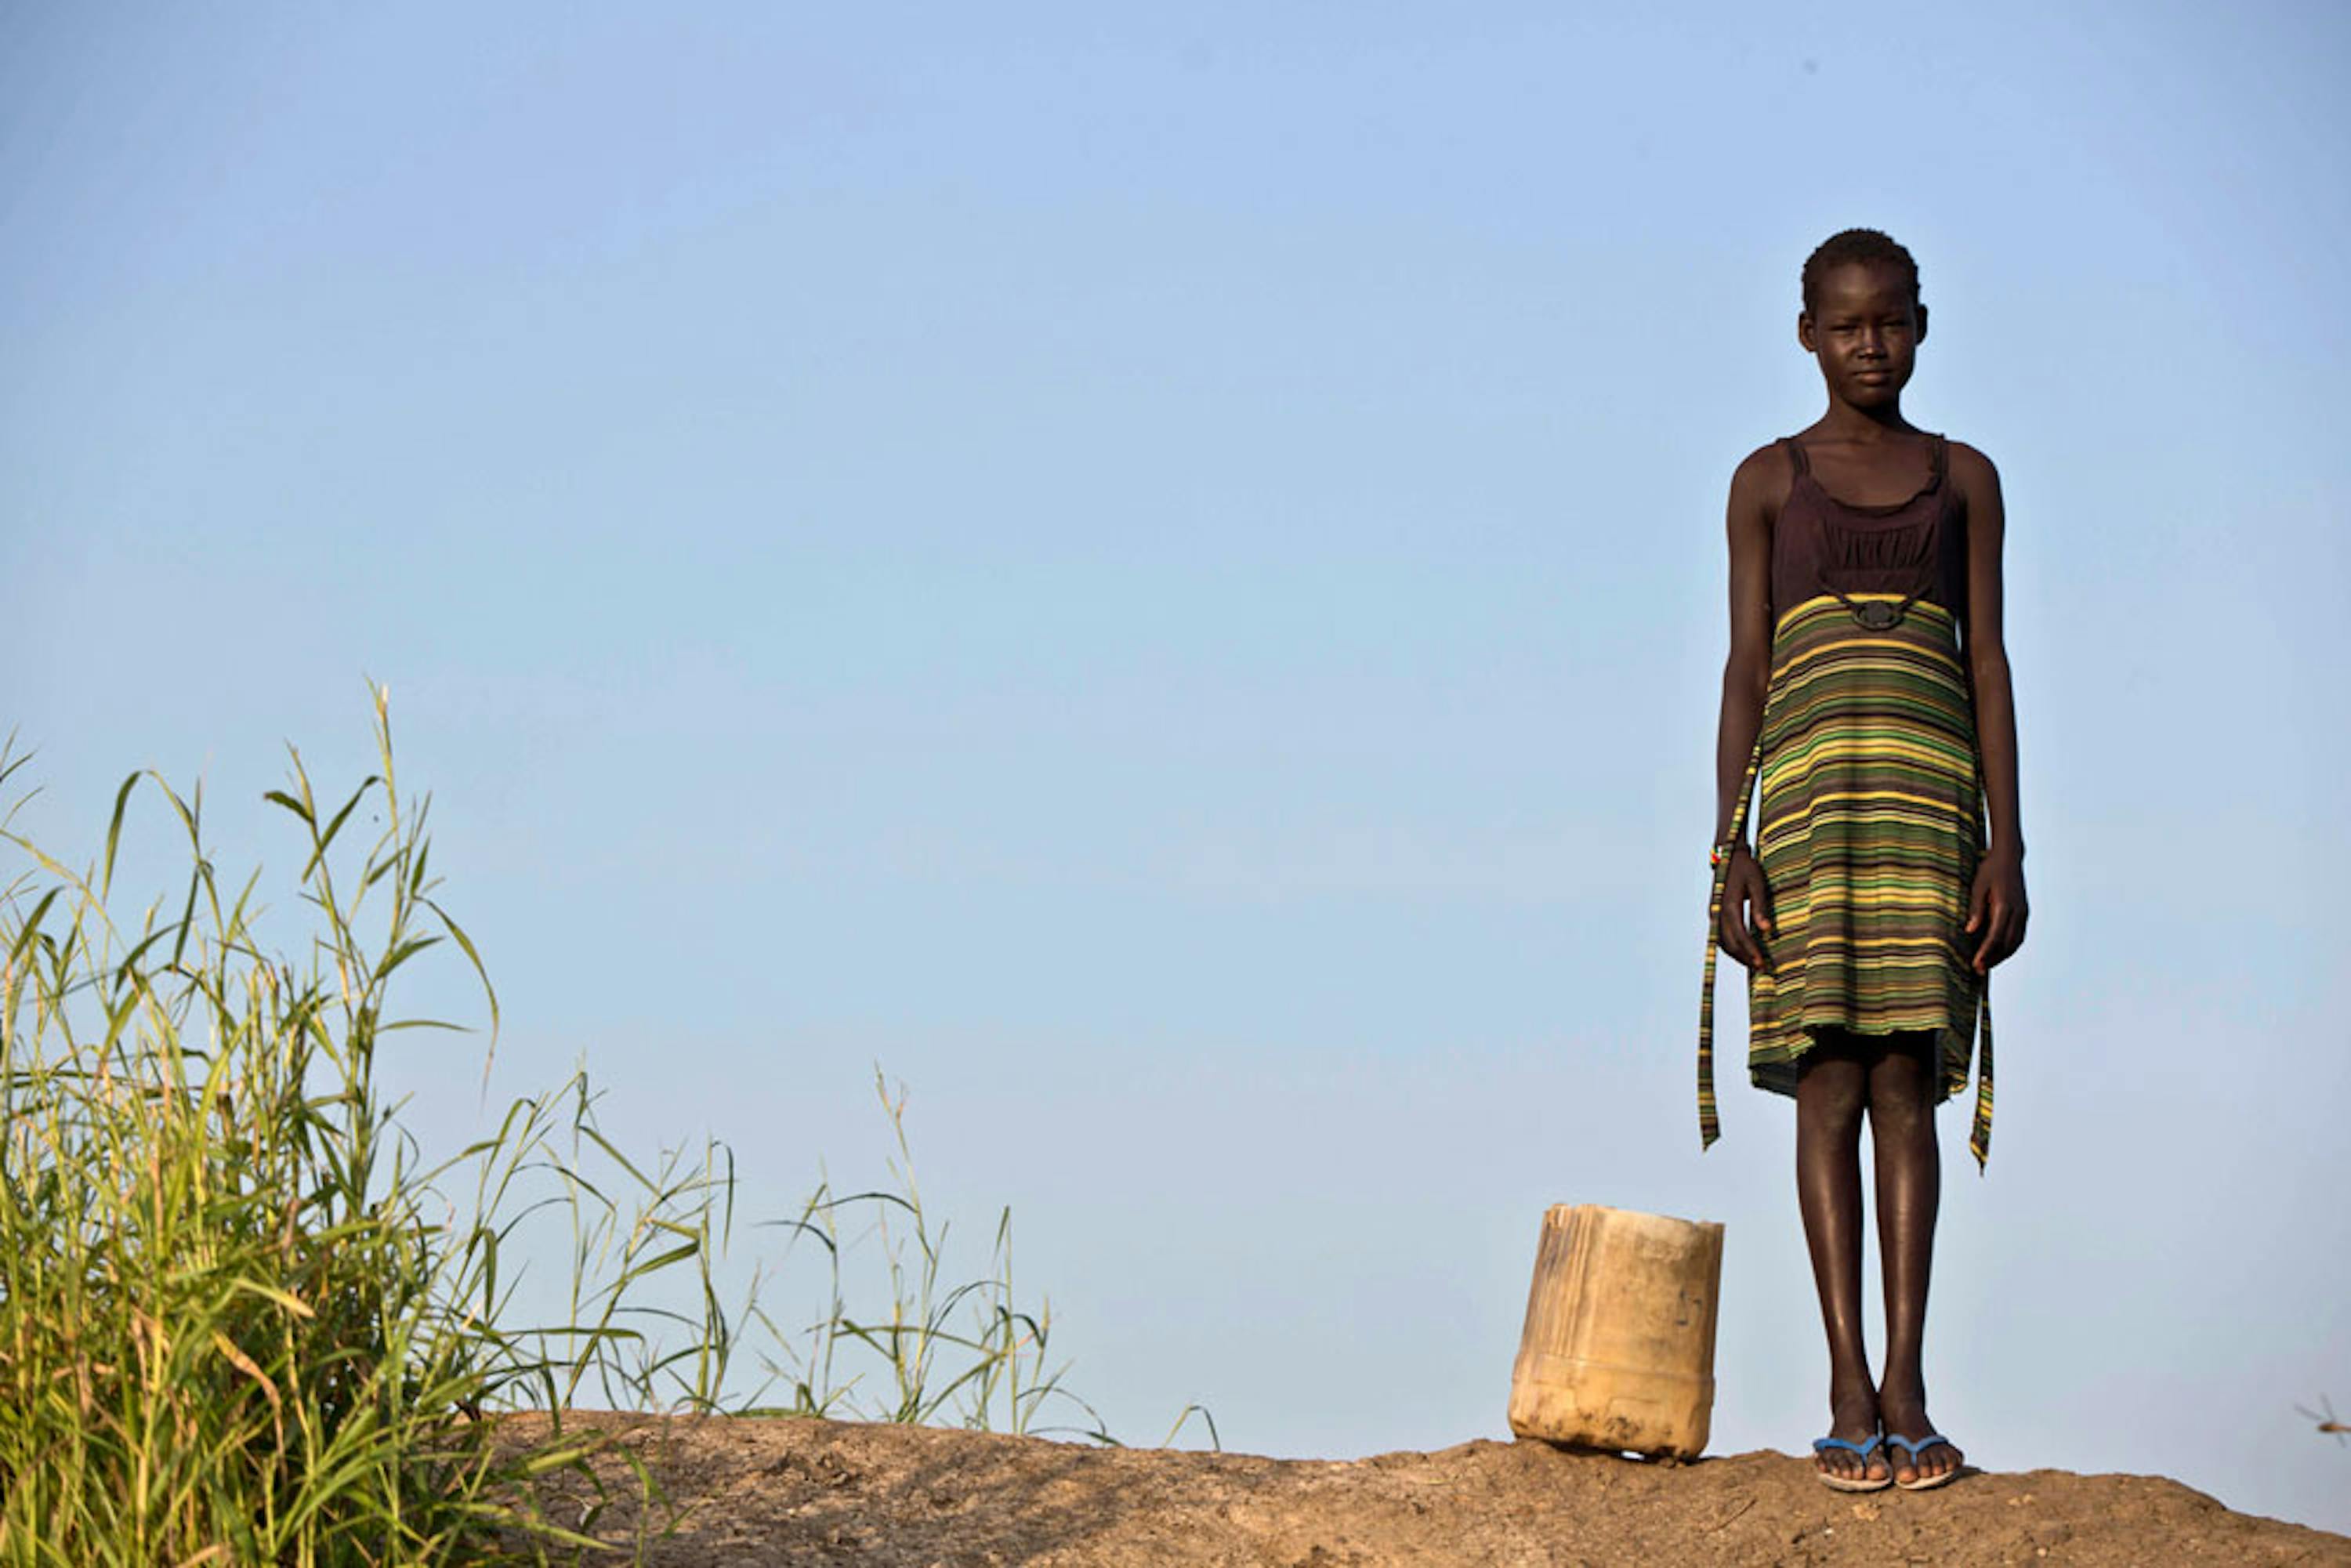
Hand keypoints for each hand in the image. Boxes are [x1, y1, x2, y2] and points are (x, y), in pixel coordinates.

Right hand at [1716, 847, 1773, 970]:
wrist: (1728, 857)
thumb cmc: (1747, 868)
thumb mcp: (1757, 884)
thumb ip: (1760, 907)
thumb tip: (1766, 930)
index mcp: (1729, 904)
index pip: (1739, 933)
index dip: (1750, 950)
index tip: (1762, 963)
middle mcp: (1718, 912)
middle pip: (1729, 942)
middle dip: (1745, 957)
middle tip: (1762, 969)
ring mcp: (1714, 913)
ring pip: (1722, 942)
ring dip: (1737, 955)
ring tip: (1754, 964)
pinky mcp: (1715, 914)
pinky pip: (1721, 936)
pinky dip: (1732, 947)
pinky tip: (1744, 951)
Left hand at [1965, 847, 2027, 972]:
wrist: (2009, 857)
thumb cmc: (1989, 870)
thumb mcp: (1977, 886)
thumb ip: (1975, 909)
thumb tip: (1970, 931)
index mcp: (2004, 905)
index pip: (1995, 936)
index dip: (1986, 952)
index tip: (1976, 964)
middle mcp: (2018, 911)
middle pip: (2008, 943)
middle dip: (1994, 959)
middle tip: (1978, 971)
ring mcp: (2023, 912)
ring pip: (2016, 941)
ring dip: (2003, 955)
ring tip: (1987, 965)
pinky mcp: (2024, 912)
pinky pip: (2019, 934)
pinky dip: (2009, 946)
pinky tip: (1998, 952)